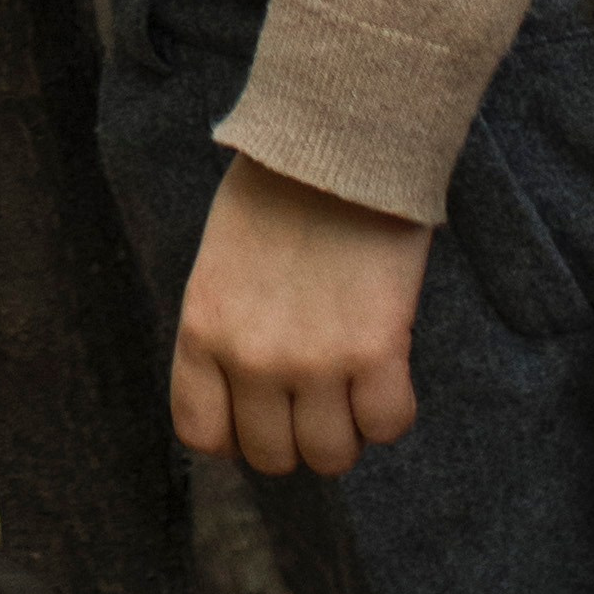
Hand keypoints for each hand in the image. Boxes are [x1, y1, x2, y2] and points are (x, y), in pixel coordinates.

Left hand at [171, 154, 428, 477]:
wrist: (337, 138)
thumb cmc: (279, 187)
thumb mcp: (222, 261)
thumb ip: (228, 328)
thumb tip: (251, 392)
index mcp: (202, 328)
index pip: (202, 434)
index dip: (237, 435)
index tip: (262, 412)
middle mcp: (250, 356)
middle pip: (272, 456)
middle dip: (297, 433)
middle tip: (318, 392)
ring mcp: (312, 360)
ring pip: (330, 456)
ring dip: (346, 429)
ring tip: (355, 384)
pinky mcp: (374, 350)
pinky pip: (387, 425)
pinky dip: (391, 409)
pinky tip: (389, 370)